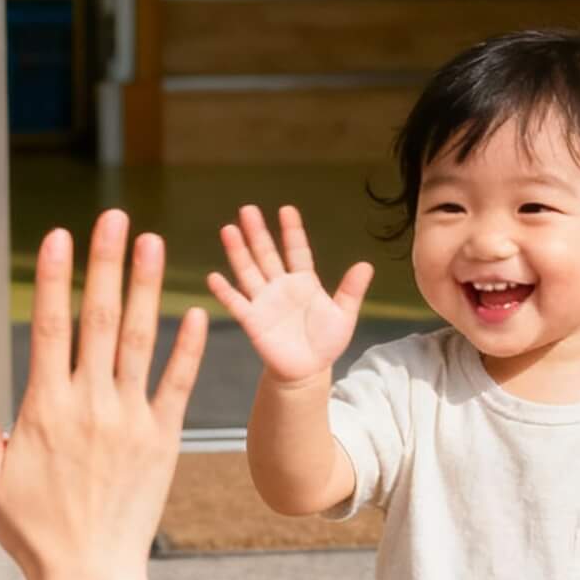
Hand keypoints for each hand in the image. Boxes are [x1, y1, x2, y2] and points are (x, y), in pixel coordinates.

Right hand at [0, 211, 206, 579]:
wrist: (88, 576)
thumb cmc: (31, 531)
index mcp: (44, 409)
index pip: (50, 327)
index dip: (57, 277)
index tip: (62, 235)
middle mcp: (91, 406)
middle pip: (98, 320)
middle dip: (107, 263)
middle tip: (116, 217)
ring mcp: (131, 421)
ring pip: (140, 341)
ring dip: (147, 288)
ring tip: (153, 243)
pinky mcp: (164, 439)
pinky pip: (178, 384)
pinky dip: (188, 347)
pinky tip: (196, 311)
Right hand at [207, 205, 371, 387]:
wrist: (308, 371)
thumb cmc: (326, 342)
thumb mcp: (344, 315)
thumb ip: (351, 291)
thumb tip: (366, 265)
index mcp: (303, 281)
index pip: (296, 250)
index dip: (292, 231)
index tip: (286, 210)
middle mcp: (280, 286)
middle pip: (266, 254)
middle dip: (258, 232)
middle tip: (248, 209)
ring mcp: (264, 302)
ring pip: (248, 271)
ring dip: (238, 252)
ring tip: (229, 229)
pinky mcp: (253, 321)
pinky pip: (237, 304)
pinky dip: (225, 291)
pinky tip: (213, 277)